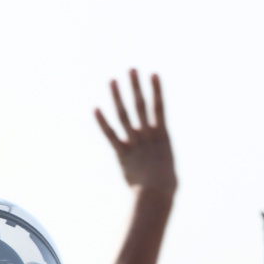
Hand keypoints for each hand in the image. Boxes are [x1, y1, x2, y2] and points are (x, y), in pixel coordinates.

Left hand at [96, 70, 177, 195]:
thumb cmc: (165, 186)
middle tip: (132, 69)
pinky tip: (96, 108)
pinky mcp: (122, 153)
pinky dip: (103, 122)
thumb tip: (162, 164)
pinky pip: (111, 135)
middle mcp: (148, 135)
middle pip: (140, 106)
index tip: (153, 74)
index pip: (159, 107)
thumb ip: (162, 158)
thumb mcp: (167, 167)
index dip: (156, 90)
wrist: (156, 194)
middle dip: (136, 86)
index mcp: (162, 136)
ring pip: (124, 115)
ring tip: (113, 80)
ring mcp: (134, 143)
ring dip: (118, 97)